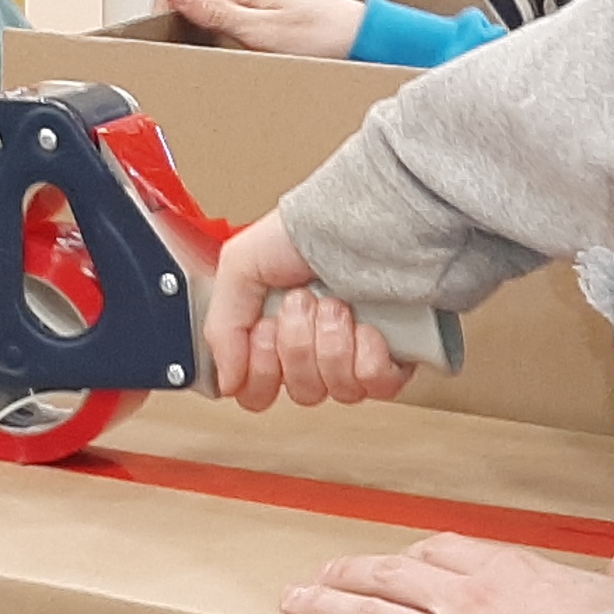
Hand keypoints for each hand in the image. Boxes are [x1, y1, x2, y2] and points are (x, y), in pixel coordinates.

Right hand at [162, 0, 363, 59]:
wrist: (362, 39)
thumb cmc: (322, 38)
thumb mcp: (260, 32)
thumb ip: (215, 11)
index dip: (162, 8)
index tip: (164, 32)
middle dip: (180, 14)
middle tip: (182, 42)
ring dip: (202, 18)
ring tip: (207, 44)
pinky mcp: (268, 0)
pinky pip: (229, 5)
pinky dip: (222, 22)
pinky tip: (231, 41)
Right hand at [205, 214, 412, 410]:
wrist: (366, 220)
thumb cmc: (309, 230)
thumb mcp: (240, 265)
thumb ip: (221, 328)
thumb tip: (226, 381)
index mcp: (276, 333)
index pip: (258, 392)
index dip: (260, 369)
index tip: (263, 330)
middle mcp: (316, 349)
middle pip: (300, 392)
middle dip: (298, 343)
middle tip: (303, 302)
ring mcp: (355, 357)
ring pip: (336, 391)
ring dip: (332, 342)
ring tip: (336, 304)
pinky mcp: (393, 360)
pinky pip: (375, 385)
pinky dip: (367, 353)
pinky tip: (366, 325)